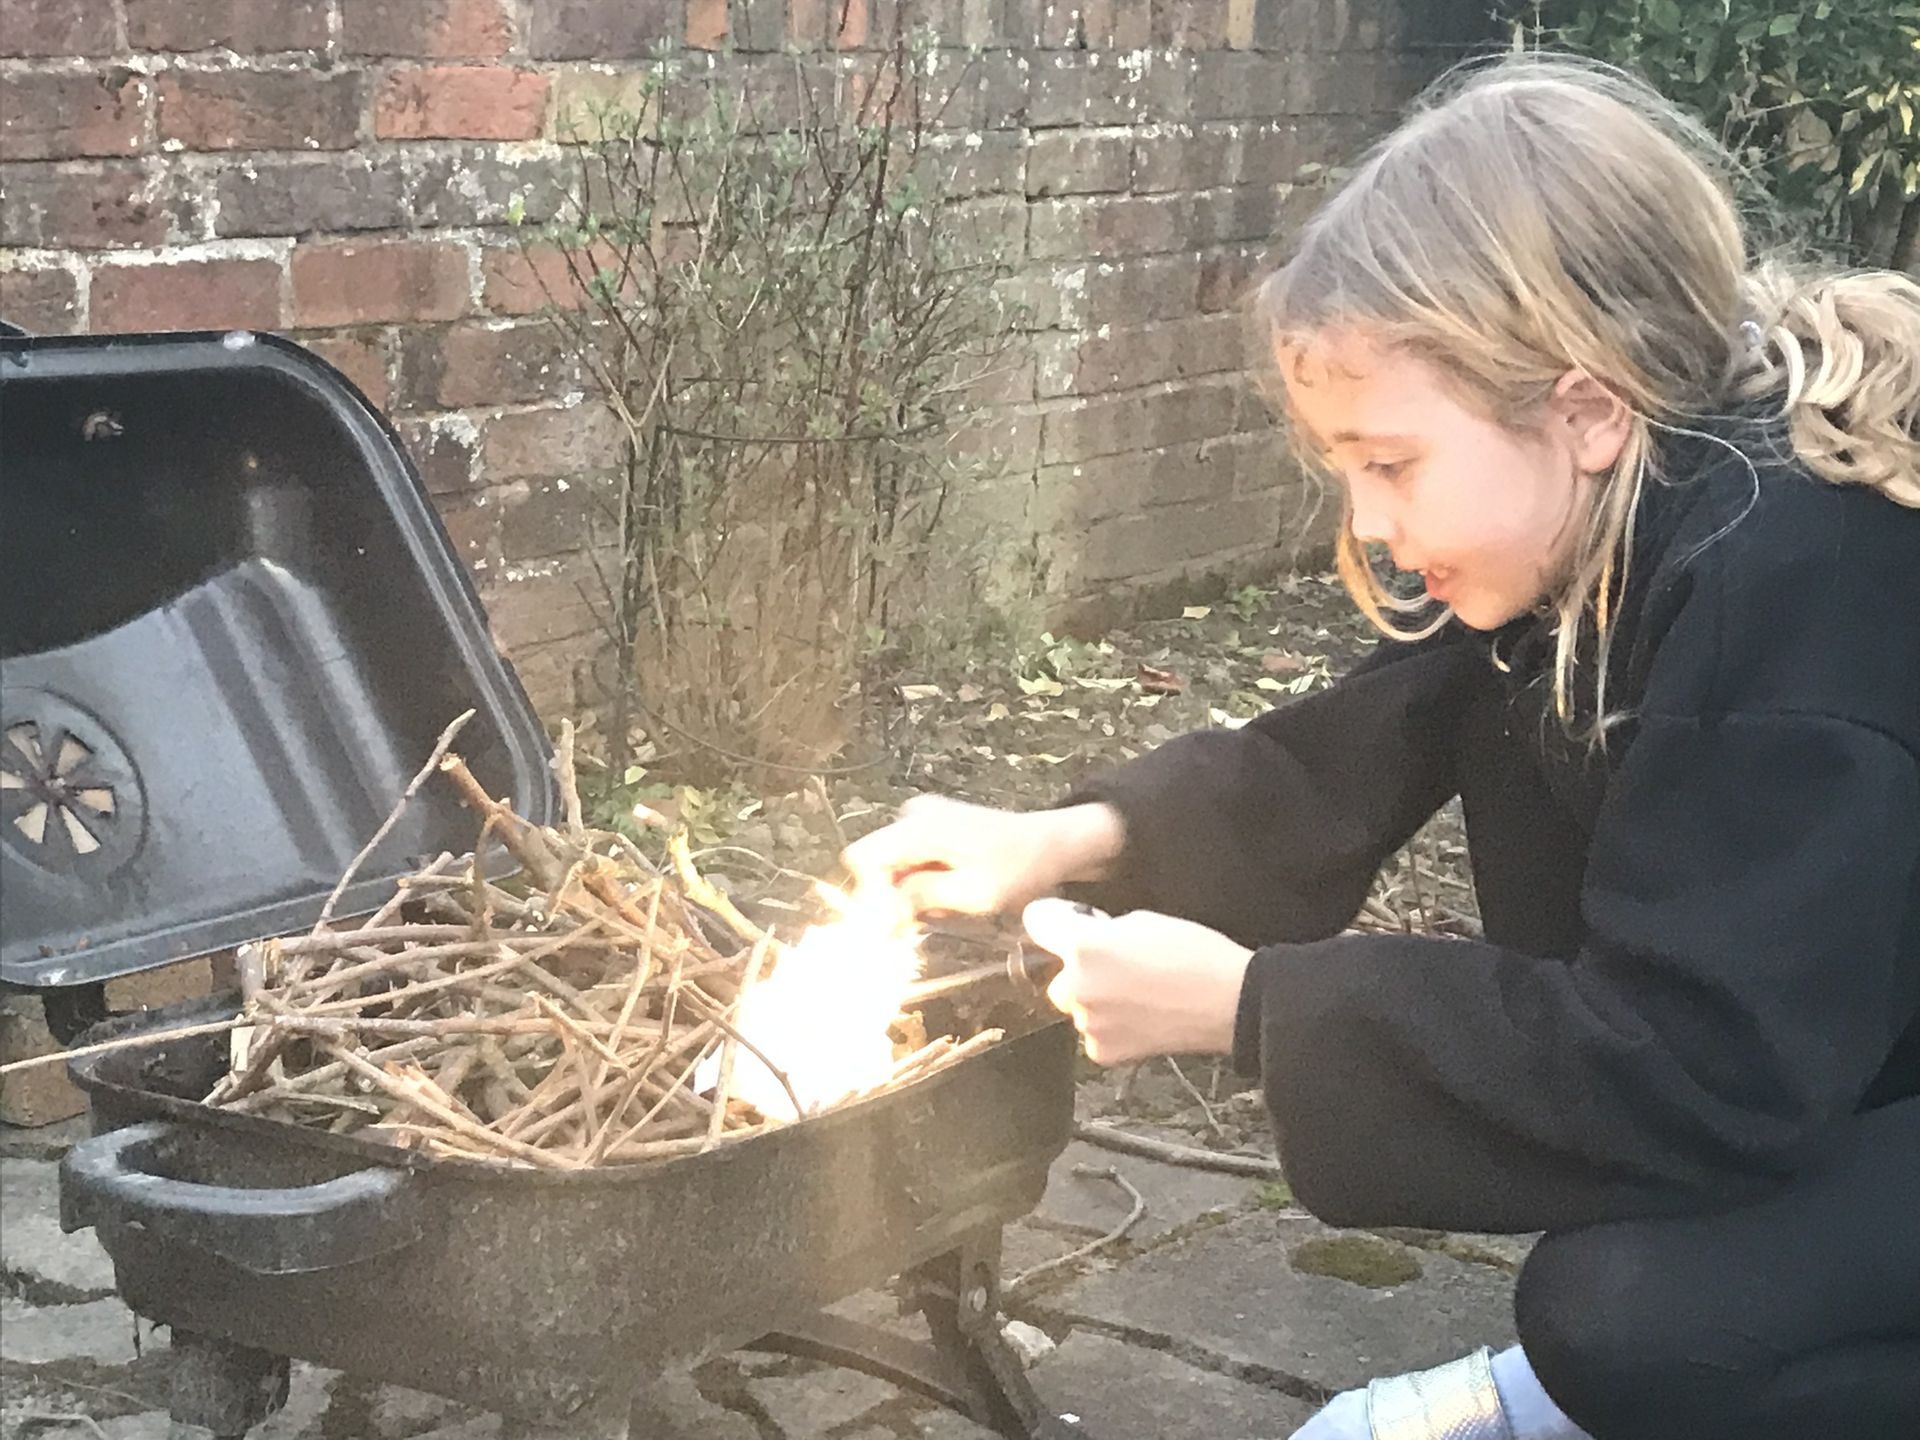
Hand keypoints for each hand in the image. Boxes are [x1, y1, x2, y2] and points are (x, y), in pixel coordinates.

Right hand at [841, 796, 1123, 917]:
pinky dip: (924, 883)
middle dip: (894, 897)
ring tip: (949, 904)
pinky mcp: (934, 827)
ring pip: (894, 867)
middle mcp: (914, 816)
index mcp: (919, 827)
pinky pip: (910, 860)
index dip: (871, 895)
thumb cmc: (1020, 868)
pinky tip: (951, 893)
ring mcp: (924, 818)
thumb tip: (876, 914)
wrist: (1054, 845)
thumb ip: (918, 898)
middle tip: (929, 918)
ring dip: (912, 893)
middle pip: (876, 864)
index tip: (895, 921)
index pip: (861, 859)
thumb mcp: (970, 893)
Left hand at [1021, 899, 1252, 1064]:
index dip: (1053, 917)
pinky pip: (1093, 1033)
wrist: (1229, 1002)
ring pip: (1075, 1005)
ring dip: (1094, 999)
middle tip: (1117, 966)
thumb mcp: (1143, 920)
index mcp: (1084, 945)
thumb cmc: (1194, 954)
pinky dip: (1110, 1027)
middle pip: (1056, 973)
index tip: (1065, 920)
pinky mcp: (1103, 1052)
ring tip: (1136, 994)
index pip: (1036, 920)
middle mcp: (1076, 986)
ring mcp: (1088, 1023)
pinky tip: (1140, 1018)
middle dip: (1078, 968)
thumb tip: (1088, 937)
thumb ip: (1102, 930)